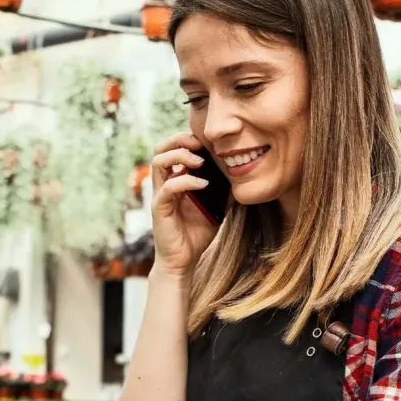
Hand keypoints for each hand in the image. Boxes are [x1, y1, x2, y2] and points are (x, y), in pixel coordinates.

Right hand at [151, 132, 219, 279]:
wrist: (183, 261)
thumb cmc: (196, 234)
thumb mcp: (217, 208)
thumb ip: (224, 191)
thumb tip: (242, 177)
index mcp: (175, 180)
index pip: (173, 148)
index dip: (187, 139)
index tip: (207, 143)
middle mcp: (164, 184)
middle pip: (160, 148)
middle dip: (179, 140)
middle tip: (200, 145)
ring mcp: (160, 195)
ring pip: (158, 162)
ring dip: (180, 156)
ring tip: (201, 162)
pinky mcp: (159, 208)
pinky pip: (168, 187)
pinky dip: (187, 181)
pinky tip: (203, 185)